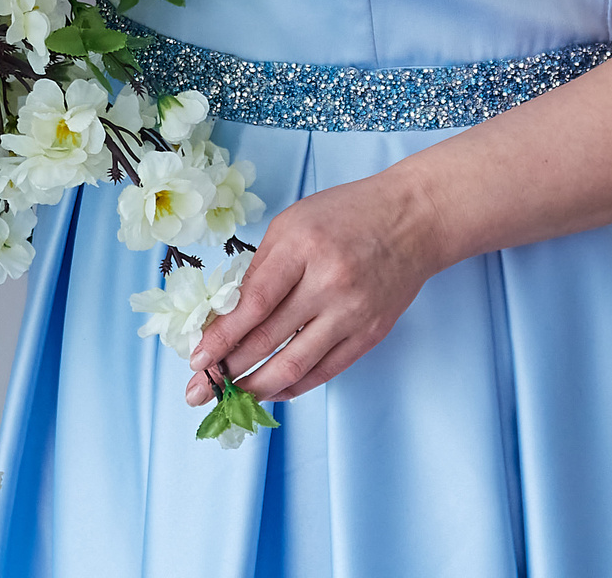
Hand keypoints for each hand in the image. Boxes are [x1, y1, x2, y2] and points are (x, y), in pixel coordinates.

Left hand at [184, 171, 438, 406]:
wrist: (414, 219)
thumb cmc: (347, 213)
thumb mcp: (293, 223)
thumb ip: (260, 266)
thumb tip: (226, 314)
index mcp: (303, 247)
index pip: (253, 303)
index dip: (221, 336)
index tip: (197, 359)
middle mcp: (328, 283)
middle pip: (269, 339)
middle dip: (228, 369)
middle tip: (199, 389)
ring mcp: (353, 313)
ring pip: (296, 365)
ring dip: (257, 387)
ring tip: (231, 398)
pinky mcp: (371, 334)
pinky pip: (326, 370)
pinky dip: (295, 386)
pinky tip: (272, 390)